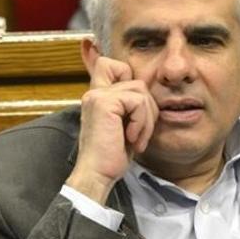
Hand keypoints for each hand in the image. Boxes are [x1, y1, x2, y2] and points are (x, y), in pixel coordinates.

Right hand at [67, 56, 157, 203]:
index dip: (123, 70)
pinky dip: (141, 122)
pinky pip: (138, 101)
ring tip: (134, 137)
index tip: (122, 93)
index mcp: (96, 97)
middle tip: (136, 130)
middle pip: (134, 77)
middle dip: (146, 105)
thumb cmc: (110, 157)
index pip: (107, 64)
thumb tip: (141, 95)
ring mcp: (97, 96)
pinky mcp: (104, 103)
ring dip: (146, 117)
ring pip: (140, 90)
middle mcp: (93, 93)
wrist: (96, 175)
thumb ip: (129, 107)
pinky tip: (130, 138)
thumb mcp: (124, 126)